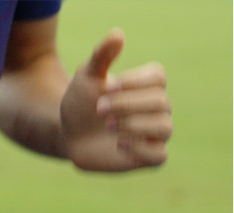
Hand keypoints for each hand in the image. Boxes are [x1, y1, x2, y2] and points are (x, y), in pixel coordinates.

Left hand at [60, 30, 171, 170]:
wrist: (69, 133)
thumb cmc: (82, 102)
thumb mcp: (87, 75)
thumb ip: (102, 55)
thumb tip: (118, 34)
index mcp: (147, 84)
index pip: (158, 77)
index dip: (135, 82)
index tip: (107, 87)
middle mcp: (158, 108)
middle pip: (161, 102)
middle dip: (127, 105)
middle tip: (99, 109)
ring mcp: (156, 133)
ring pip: (164, 127)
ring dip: (134, 125)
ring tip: (107, 126)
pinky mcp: (150, 157)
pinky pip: (160, 155)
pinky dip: (140, 148)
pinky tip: (118, 144)